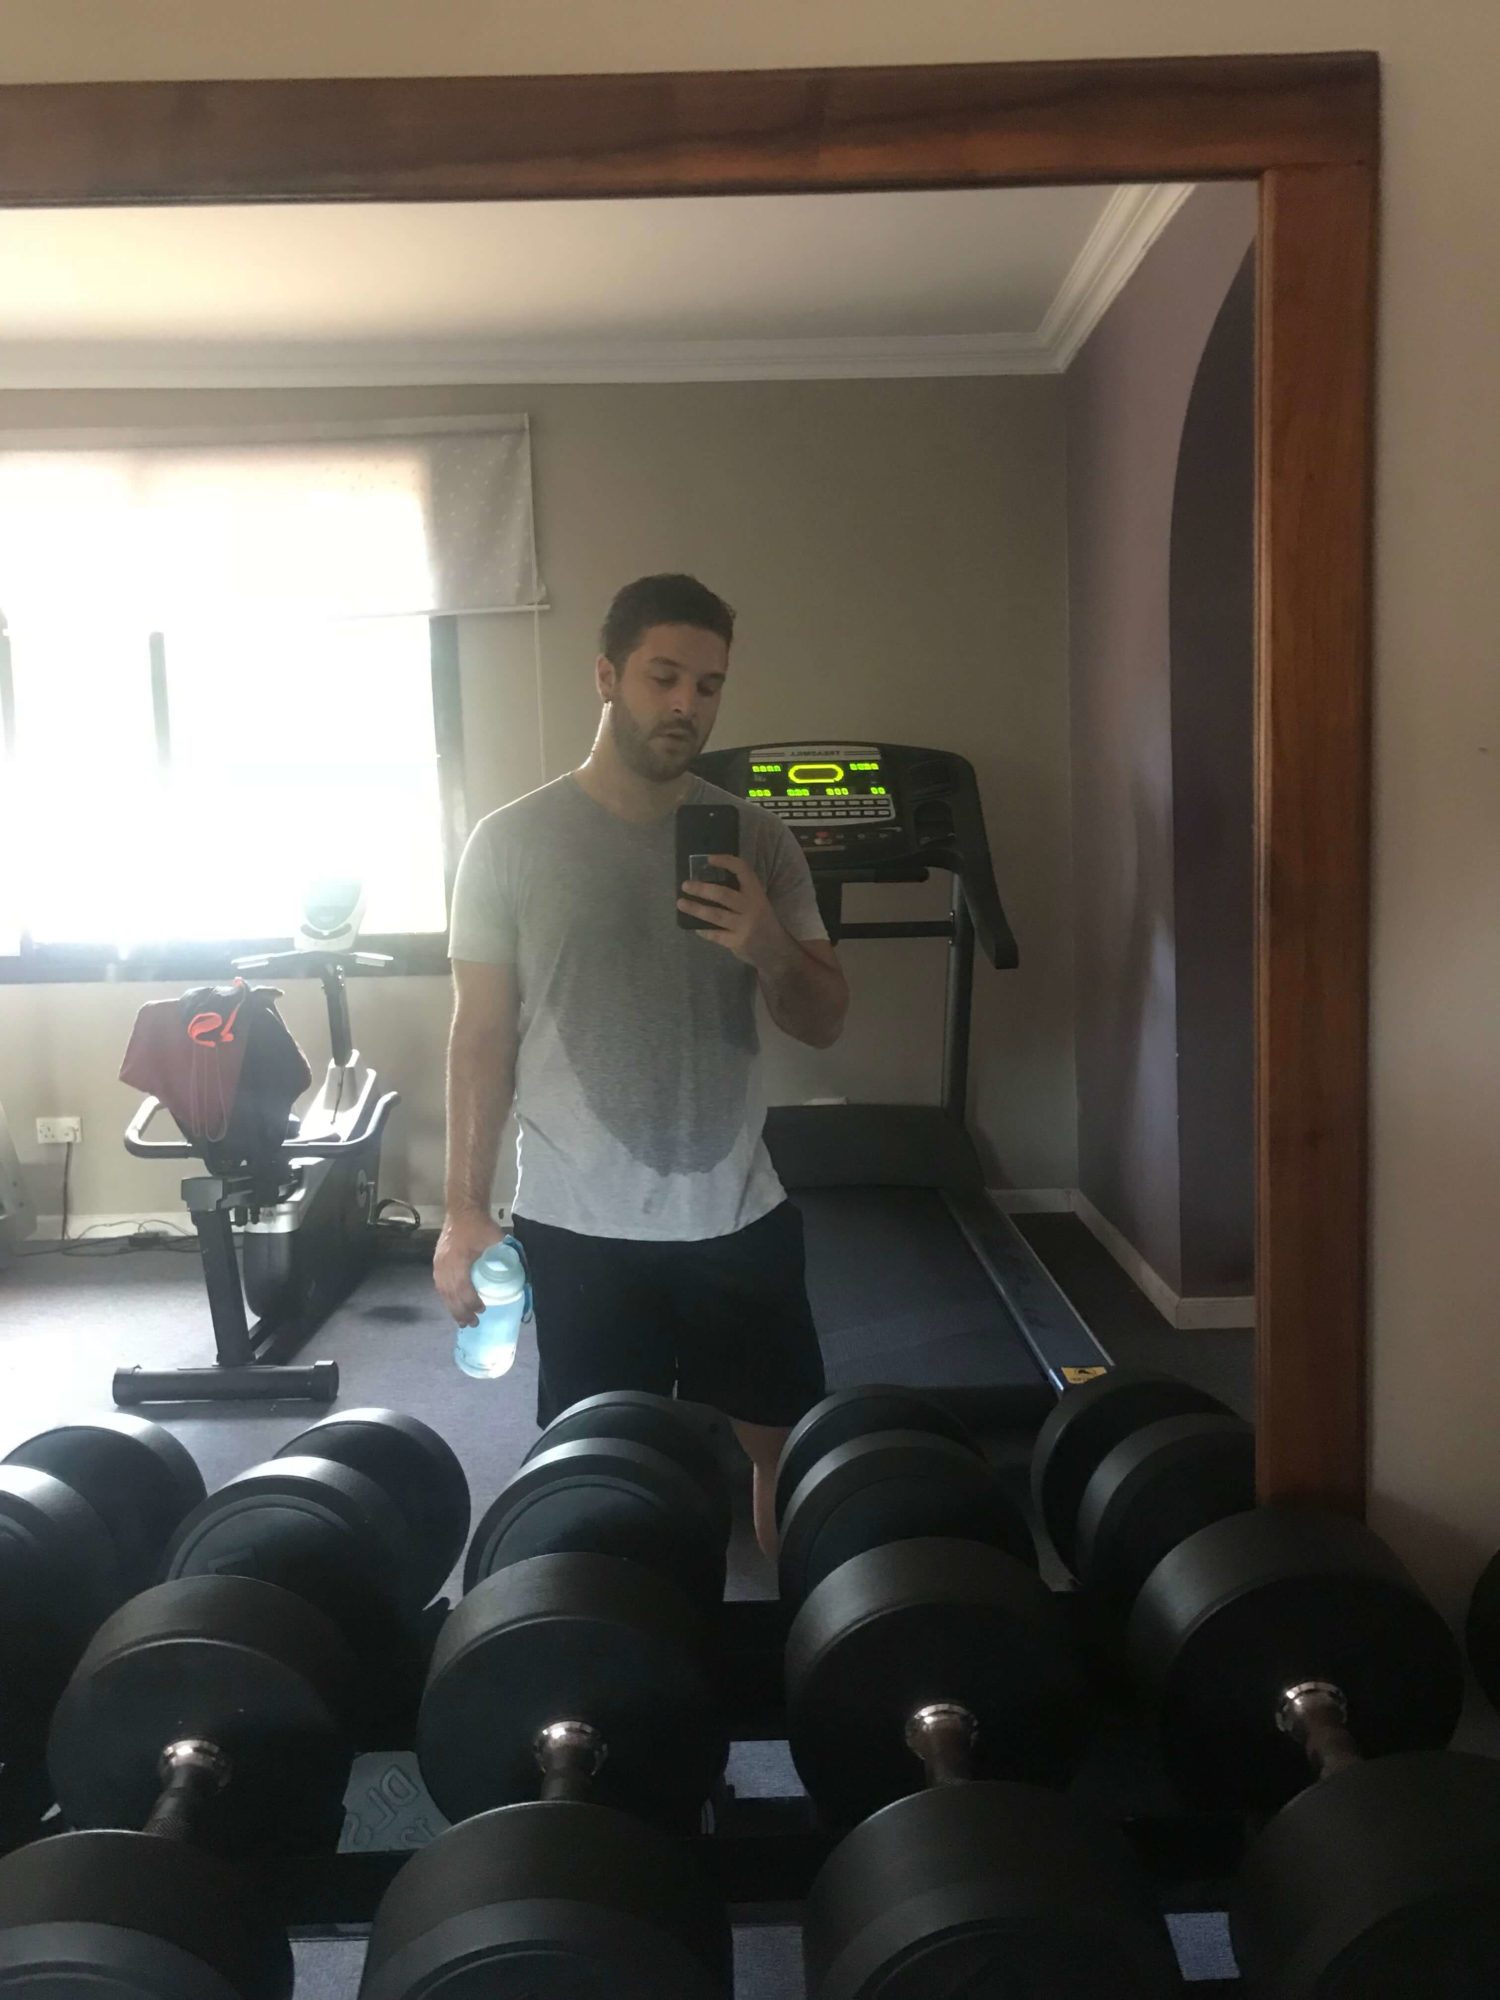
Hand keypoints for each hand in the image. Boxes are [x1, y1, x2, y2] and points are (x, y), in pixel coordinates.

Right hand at [434, 1207, 506, 1327]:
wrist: (462, 1210)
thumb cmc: (479, 1224)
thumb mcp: (495, 1238)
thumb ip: (505, 1254)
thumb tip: (521, 1271)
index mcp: (459, 1260)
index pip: (463, 1287)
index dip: (471, 1301)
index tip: (482, 1310)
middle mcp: (445, 1265)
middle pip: (451, 1295)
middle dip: (461, 1311)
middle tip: (472, 1323)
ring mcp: (438, 1264)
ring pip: (443, 1292)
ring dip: (452, 1308)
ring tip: (461, 1320)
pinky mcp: (437, 1262)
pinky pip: (439, 1286)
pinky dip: (446, 1298)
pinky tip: (453, 1305)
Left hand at [678, 855, 785, 967]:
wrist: (776, 949)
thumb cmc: (762, 920)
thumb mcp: (757, 902)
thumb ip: (739, 892)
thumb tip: (707, 881)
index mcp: (756, 893)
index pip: (743, 870)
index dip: (726, 861)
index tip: (709, 858)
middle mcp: (751, 907)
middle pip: (723, 894)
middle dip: (701, 889)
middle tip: (685, 885)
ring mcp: (745, 926)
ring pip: (715, 915)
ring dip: (695, 909)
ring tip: (681, 903)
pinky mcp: (738, 942)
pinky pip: (716, 935)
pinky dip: (704, 931)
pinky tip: (695, 927)